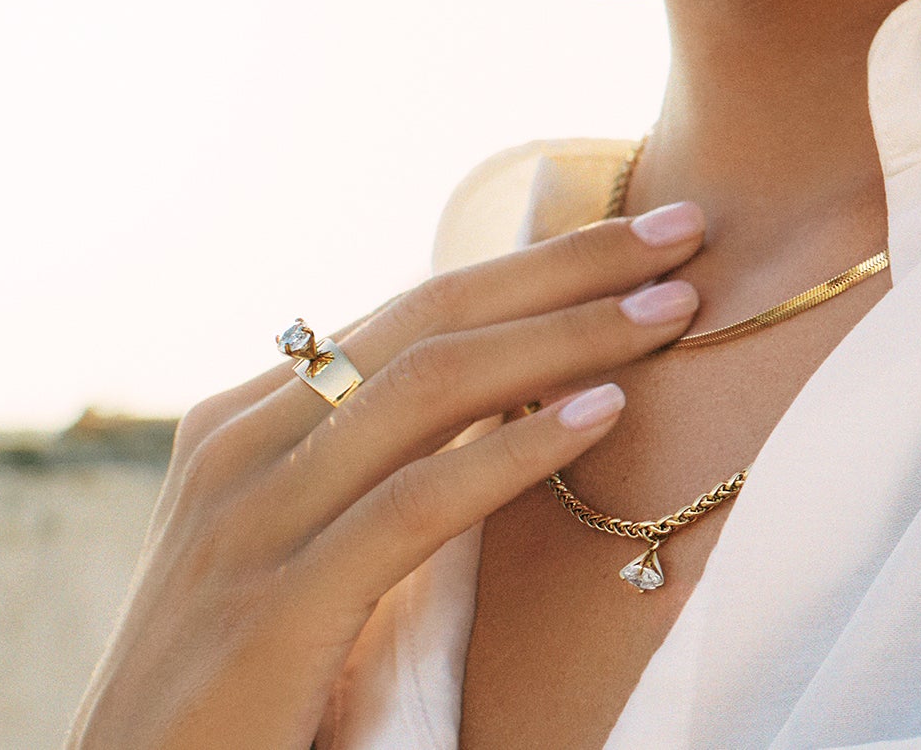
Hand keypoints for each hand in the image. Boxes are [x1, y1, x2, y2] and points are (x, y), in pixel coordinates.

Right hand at [64, 210, 707, 749]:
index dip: (535, 264)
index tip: (644, 231)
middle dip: (567, 266)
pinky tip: (603, 416)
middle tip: (685, 227)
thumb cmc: (235, 693)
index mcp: (243, 426)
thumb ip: (376, 477)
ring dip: (567, 335)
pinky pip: (415, 505)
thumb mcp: (296, 556)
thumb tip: (508, 406)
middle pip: (429, 321)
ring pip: (429, 388)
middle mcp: (236, 452)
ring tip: (675, 309)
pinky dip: (514, 451)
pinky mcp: (273, 613)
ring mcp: (246, 528)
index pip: (412, 314)